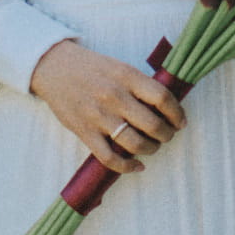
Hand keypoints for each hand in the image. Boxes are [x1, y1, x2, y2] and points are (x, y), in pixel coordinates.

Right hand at [29, 40, 185, 174]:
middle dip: (167, 135)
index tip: (181, 122)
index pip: (162, 98)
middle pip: (153, 124)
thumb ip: (140, 85)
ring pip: (135, 144)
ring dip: (151, 149)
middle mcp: (114, 96)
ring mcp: (99, 116)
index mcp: (126, 76)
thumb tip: (167, 107)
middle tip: (167, 135)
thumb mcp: (119, 67)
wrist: (54, 68)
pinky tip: (137, 166)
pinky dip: (128, 167)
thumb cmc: (91, 68)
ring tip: (152, 147)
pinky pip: (110, 158)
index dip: (177, 114)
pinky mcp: (85, 132)